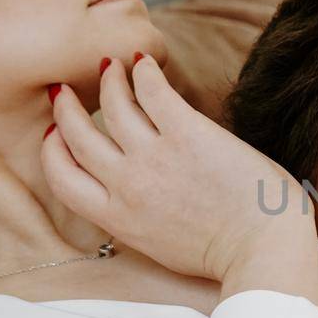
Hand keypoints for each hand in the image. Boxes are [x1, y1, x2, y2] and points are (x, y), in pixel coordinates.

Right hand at [42, 55, 317, 301]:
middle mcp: (128, 185)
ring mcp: (156, 158)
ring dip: (108, 80)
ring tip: (111, 66)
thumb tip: (132, 198)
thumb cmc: (225, 254)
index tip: (55, 135)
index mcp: (118, 219)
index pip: (62, 179)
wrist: (263, 251)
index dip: (53, 151)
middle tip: (66, 92)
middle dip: (66, 110)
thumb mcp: (161, 247)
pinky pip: (153, 91)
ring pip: (113, 106)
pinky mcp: (188, 134)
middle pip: (78, 137)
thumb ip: (137, 220)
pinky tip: (144, 62)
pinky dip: (143, 72)